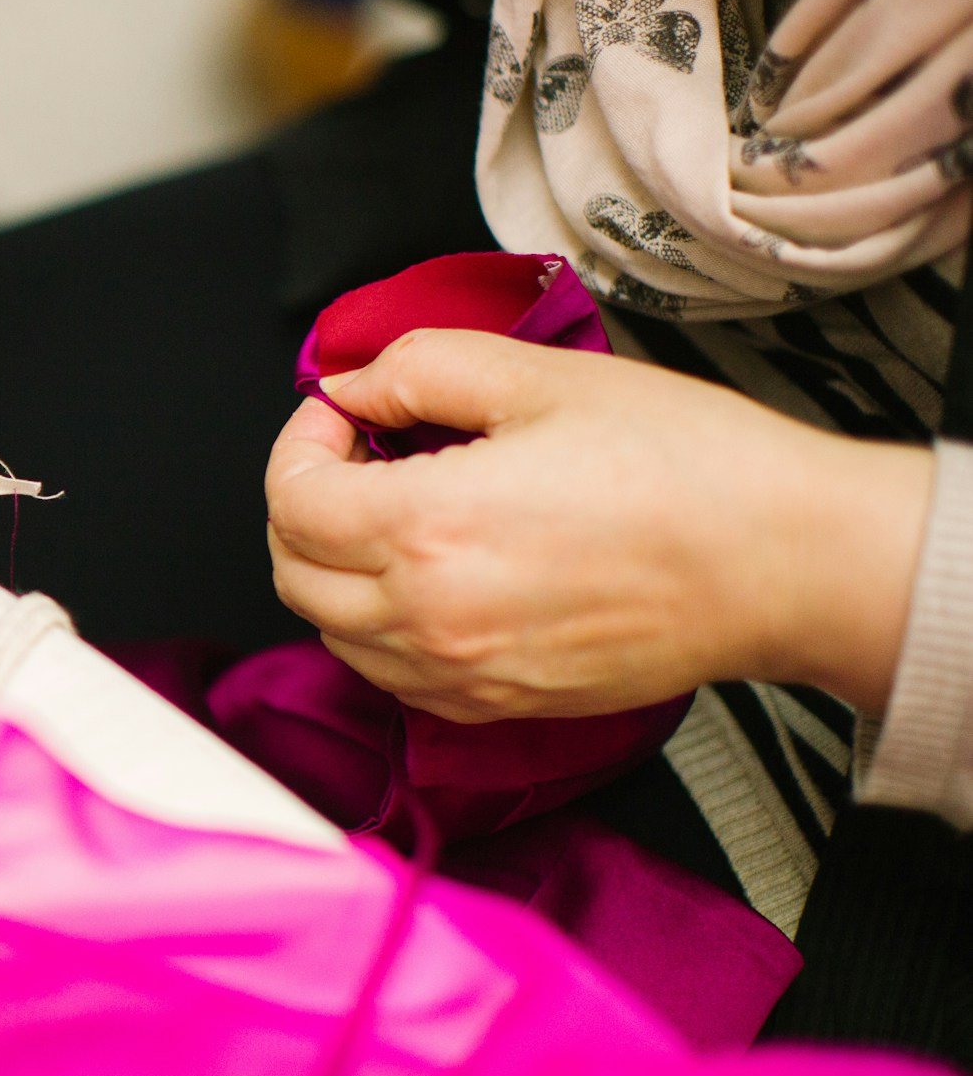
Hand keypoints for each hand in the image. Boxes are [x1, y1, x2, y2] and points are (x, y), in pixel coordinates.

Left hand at [264, 328, 931, 721]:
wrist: (784, 563)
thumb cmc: (687, 467)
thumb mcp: (541, 378)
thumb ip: (420, 370)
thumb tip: (353, 385)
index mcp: (426, 528)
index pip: (290, 498)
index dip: (302, 440)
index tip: (342, 412)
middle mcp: (428, 617)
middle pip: (292, 569)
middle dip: (305, 502)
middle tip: (360, 454)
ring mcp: (459, 673)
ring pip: (332, 629)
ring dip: (335, 567)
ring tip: (398, 510)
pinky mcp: (496, 705)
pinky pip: (391, 675)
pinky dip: (380, 625)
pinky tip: (432, 575)